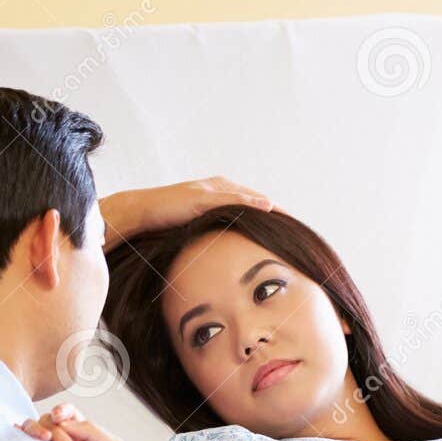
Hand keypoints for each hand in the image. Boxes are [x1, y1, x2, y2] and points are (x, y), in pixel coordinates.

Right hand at [20, 404, 132, 440]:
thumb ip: (92, 430)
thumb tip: (62, 423)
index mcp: (81, 432)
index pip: (67, 413)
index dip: (62, 410)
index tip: (60, 416)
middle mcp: (62, 439)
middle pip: (48, 421)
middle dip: (57, 430)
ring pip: (32, 429)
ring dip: (36, 430)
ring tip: (45, 440)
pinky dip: (17, 439)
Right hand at [100, 177, 277, 248]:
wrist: (141, 212)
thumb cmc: (165, 223)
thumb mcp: (196, 228)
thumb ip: (212, 232)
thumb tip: (225, 254)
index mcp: (218, 193)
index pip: (252, 204)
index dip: (272, 216)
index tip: (291, 230)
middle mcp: (218, 186)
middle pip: (257, 198)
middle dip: (279, 212)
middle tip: (300, 228)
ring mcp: (210, 189)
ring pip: (249, 197)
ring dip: (272, 207)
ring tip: (293, 219)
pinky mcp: (202, 195)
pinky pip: (232, 198)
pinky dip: (251, 202)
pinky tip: (268, 208)